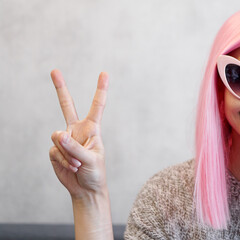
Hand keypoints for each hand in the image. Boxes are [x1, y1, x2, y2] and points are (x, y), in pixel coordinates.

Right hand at [49, 69, 108, 197]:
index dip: (100, 90)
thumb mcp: (91, 160)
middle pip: (67, 106)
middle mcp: (77, 130)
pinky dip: (63, 161)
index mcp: (92, 129)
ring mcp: (65, 139)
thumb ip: (75, 147)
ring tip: (77, 164)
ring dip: (68, 154)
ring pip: (58, 137)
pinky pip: (54, 151)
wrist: (86, 189)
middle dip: (60, 88)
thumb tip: (58, 135)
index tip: (104, 73)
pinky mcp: (56, 150)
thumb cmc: (95, 172)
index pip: (97, 106)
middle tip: (54, 71)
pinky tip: (71, 168)